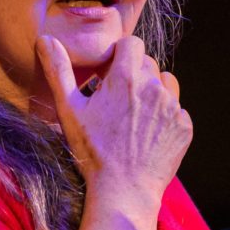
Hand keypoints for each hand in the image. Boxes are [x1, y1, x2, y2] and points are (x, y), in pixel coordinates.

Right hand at [36, 35, 192, 229]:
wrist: (123, 191)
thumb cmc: (92, 151)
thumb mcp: (69, 110)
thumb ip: (58, 71)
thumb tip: (44, 39)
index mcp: (126, 77)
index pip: (131, 43)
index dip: (120, 55)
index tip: (110, 75)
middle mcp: (154, 87)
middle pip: (148, 64)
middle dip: (134, 75)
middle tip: (118, 102)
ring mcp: (173, 107)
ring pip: (166, 84)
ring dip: (153, 92)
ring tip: (135, 116)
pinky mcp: (184, 126)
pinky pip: (177, 110)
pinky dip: (165, 117)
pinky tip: (148, 134)